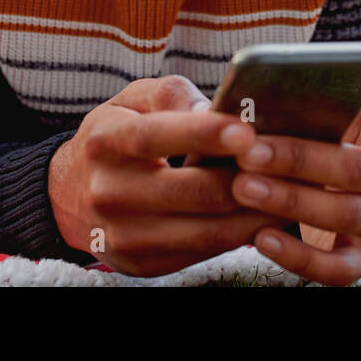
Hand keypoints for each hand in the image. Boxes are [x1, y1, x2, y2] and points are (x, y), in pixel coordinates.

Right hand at [48, 75, 294, 276]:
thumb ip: (171, 96)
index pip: (156, 137)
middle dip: (247, 179)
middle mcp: (108, 192)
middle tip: (288, 165)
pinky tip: (262, 216)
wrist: (69, 194)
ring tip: (290, 191)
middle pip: (192, 192)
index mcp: (106, 141)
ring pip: (205, 230)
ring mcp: (123, 236)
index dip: (204, 135)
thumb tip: (214, 112)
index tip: (246, 131)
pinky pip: (202, 252)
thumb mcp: (132, 100)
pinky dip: (238, 235)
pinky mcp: (140, 264)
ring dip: (254, 213)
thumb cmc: (117, 135)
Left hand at [229, 52, 360, 285]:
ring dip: (289, 200)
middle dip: (298, 158)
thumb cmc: (318, 148)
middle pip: (355, 168)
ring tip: (242, 186)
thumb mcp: (322, 125)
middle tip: (249, 150)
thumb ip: (306, 108)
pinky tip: (261, 237)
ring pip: (344, 213)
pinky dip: (297, 255)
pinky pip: (335, 267)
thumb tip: (248, 96)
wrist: (332, 206)